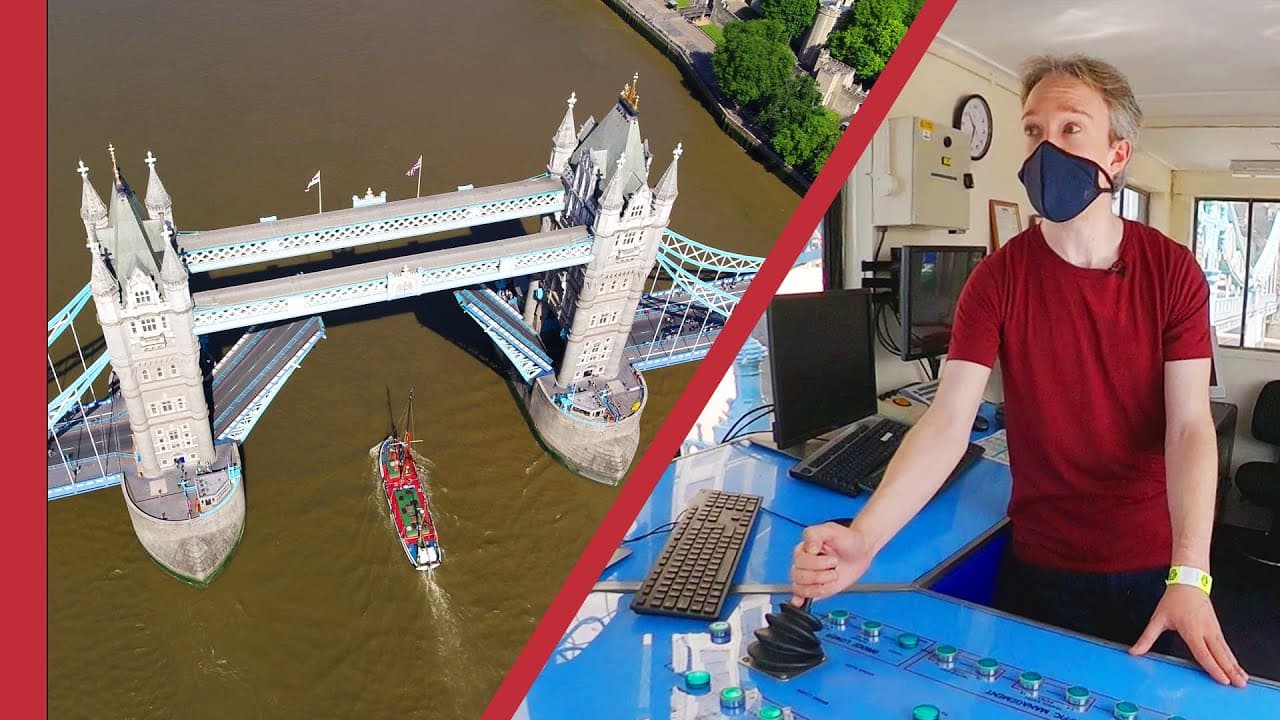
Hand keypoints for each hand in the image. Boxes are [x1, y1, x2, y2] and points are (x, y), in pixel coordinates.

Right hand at [789, 523, 873, 604]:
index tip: (832, 559)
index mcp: (804, 548)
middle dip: (820, 575)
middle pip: (799, 575)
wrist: (860, 552)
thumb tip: (808, 548)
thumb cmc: (847, 540)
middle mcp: (803, 563)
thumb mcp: (832, 530)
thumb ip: (815, 534)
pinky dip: (799, 600)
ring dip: (818, 586)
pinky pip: (801, 596)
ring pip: (800, 588)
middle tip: (834, 567)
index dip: (817, 563)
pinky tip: (801, 602)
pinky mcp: (815, 588)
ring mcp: (809, 576)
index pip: (799, 561)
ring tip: (832, 577)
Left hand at [1129, 584, 1248, 686]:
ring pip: (1226, 651)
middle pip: (1220, 655)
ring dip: (1235, 666)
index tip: (1222, 679)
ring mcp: (1214, 630)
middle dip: (1230, 671)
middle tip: (1239, 685)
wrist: (1189, 583)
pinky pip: (1226, 647)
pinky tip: (1237, 666)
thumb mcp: (1157, 619)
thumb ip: (1147, 637)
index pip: (1203, 653)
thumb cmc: (1174, 600)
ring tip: (1243, 680)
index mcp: (1191, 630)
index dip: (1213, 667)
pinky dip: (1233, 658)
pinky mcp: (1217, 629)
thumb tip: (1135, 651)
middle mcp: (1206, 631)